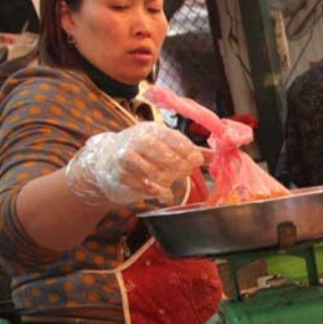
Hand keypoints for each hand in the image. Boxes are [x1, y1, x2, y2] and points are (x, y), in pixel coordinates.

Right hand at [65, 121, 203, 206]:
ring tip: (170, 181)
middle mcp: (137, 141)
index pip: (173, 138)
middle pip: (167, 156)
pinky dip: (159, 193)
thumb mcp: (163, 145)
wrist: (104, 161)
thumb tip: (217, 153)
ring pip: (157, 173)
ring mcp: (126, 158)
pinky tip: (163, 194)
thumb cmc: (142, 152)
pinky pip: (146, 187)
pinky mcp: (120, 176)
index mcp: (151, 130)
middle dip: (180, 167)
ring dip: (169, 181)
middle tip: (184, 172)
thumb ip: (189, 150)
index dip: (188, 151)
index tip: (198, 161)